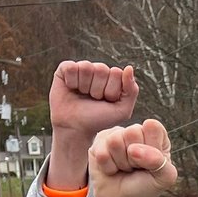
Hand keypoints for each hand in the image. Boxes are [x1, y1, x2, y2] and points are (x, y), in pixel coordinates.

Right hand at [47, 60, 138, 188]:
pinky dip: (71, 81)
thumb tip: (128, 68)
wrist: (76, 128)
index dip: (111, 91)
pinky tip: (71, 89)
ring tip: (82, 95)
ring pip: (86, 67)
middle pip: (101, 69)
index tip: (106, 102)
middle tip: (93, 100)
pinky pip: (71, 67)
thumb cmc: (99, 120)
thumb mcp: (122, 110)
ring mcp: (82, 68)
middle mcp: (98, 70)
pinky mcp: (66, 69)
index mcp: (113, 77)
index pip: (116, 73)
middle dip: (97, 89)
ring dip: (84, 86)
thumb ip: (132, 90)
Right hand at [89, 119, 177, 196]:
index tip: (151, 163)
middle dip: (134, 157)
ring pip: (115, 141)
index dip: (151, 148)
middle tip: (135, 167)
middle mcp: (136, 130)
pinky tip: (112, 170)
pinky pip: (101, 152)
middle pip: (132, 131)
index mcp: (156, 134)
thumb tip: (133, 149)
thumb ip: (159, 161)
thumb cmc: (146, 186)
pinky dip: (109, 167)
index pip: (152, 127)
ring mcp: (116, 134)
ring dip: (121, 163)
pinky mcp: (99, 143)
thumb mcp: (164, 178)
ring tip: (124, 168)